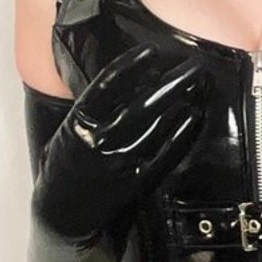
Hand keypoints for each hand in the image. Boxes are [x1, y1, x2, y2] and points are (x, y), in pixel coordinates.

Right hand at [33, 42, 212, 242]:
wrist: (61, 211)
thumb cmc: (66, 161)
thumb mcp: (68, 128)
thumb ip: (93, 106)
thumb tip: (134, 76)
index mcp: (78, 122)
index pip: (107, 86)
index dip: (131, 65)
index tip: (152, 50)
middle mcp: (100, 141)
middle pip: (143, 103)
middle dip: (173, 82)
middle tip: (195, 66)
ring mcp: (119, 162)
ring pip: (158, 126)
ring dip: (182, 102)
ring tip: (199, 85)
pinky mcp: (136, 181)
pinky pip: (165, 153)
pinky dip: (182, 133)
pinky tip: (195, 116)